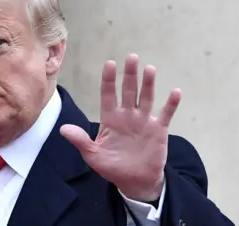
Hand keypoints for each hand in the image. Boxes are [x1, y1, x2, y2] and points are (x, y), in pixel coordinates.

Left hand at [60, 53, 180, 201]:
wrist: (134, 181)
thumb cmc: (112, 167)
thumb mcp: (93, 155)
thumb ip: (80, 140)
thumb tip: (62, 129)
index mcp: (110, 119)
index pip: (108, 95)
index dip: (109, 80)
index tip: (110, 63)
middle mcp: (127, 116)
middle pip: (128, 91)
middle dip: (130, 75)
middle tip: (131, 57)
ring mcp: (144, 121)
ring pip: (146, 98)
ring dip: (148, 84)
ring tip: (149, 69)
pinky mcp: (159, 130)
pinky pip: (166, 115)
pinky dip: (171, 104)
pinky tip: (175, 92)